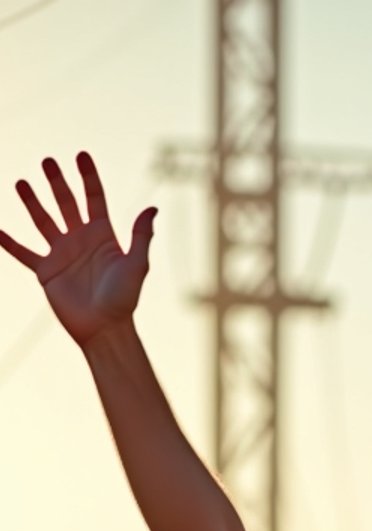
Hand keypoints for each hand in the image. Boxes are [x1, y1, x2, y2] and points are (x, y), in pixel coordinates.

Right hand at [0, 154, 155, 346]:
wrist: (104, 328)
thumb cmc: (124, 299)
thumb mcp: (136, 265)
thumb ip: (141, 236)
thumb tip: (152, 208)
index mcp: (103, 235)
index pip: (94, 198)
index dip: (88, 177)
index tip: (81, 155)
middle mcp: (80, 239)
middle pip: (66, 203)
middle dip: (57, 182)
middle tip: (48, 161)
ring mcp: (62, 254)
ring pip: (43, 221)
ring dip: (32, 202)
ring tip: (21, 182)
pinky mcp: (46, 271)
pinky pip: (24, 253)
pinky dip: (10, 243)